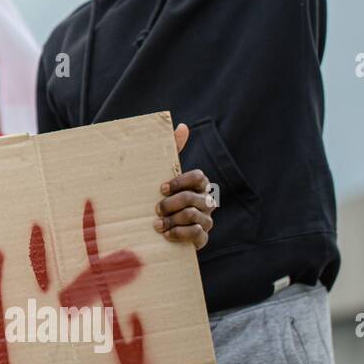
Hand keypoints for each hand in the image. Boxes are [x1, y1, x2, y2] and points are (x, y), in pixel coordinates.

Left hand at [154, 123, 214, 249]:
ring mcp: (207, 220)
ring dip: (171, 220)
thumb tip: (183, 126)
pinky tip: (166, 234)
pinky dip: (179, 233)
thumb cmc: (162, 196)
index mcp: (199, 184)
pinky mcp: (202, 238)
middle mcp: (207, 201)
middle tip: (156, 209)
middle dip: (170, 204)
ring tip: (157, 224)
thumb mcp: (165, 173)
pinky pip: (196, 234)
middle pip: (192, 198)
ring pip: (192, 216)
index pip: (199, 177)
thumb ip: (174, 149)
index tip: (161, 188)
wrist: (156, 228)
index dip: (180, 182)